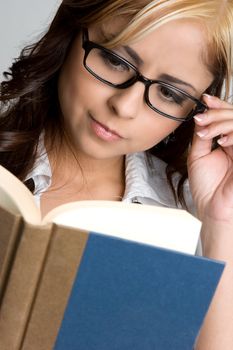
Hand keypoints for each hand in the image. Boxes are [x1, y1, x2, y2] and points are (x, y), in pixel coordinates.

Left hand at [188, 94, 232, 221]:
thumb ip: (202, 136)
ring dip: (222, 123)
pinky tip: (221, 140)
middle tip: (201, 118)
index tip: (205, 99)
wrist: (213, 208)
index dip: (218, 106)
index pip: (228, 118)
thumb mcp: (198, 156)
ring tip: (205, 130)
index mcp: (228, 142)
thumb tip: (201, 116)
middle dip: (217, 113)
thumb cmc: (207, 187)